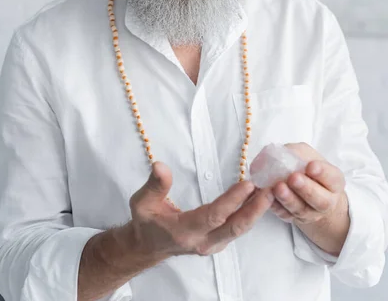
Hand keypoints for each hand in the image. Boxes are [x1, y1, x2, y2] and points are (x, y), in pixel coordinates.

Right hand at [129, 162, 273, 257]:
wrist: (147, 246)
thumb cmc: (146, 222)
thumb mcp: (141, 202)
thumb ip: (154, 185)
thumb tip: (161, 166)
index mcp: (184, 232)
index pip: (213, 216)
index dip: (232, 201)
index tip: (248, 184)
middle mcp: (201, 242)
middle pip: (234, 227)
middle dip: (254, 209)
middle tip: (270, 190)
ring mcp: (211, 245)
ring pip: (238, 230)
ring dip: (256, 212)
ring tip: (271, 191)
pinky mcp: (216, 243)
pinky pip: (236, 229)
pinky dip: (250, 215)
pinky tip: (258, 199)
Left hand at [269, 143, 346, 225]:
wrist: (305, 189)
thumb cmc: (306, 168)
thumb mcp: (306, 154)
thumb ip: (297, 152)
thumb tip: (280, 154)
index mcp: (334, 182)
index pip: (332, 178)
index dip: (322, 173)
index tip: (311, 166)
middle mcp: (326, 201)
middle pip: (320, 200)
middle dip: (306, 189)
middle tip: (294, 178)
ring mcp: (310, 212)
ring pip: (301, 210)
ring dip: (289, 199)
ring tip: (279, 188)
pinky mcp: (294, 218)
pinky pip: (285, 215)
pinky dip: (276, 206)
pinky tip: (269, 197)